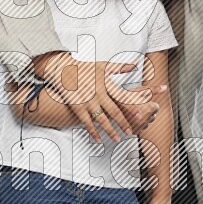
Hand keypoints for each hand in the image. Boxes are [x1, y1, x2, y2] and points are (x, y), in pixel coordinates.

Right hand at [33, 52, 166, 142]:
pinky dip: (93, 131)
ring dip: (110, 130)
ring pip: (101, 119)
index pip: (122, 97)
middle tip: (130, 132)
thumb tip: (136, 64)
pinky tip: (98, 139)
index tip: (140, 115)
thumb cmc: (84, 68)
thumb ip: (121, 67)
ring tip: (118, 139)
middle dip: (123, 123)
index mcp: (106, 84)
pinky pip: (86, 122)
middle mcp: (98, 94)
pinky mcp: (77, 107)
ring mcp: (87, 102)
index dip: (131, 107)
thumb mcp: (103, 65)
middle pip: (113, 111)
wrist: (62, 70)